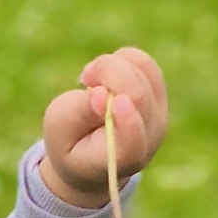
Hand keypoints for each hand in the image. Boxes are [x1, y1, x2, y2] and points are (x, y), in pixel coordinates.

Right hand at [39, 46, 167, 208]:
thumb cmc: (70, 144)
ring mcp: (159, 115)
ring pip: (144, 71)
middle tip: (84, 78)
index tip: (105, 97)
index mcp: (123, 158)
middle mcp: (149, 138)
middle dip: (107, 73)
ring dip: (112, 65)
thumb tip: (101, 95)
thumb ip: (78, 115)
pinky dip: (121, 59)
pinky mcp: (159, 96)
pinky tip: (106, 76)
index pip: (133, 143)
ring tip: (90, 79)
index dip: (126, 121)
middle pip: (138, 94)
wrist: (90, 153)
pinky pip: (145, 64)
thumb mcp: (59, 131)